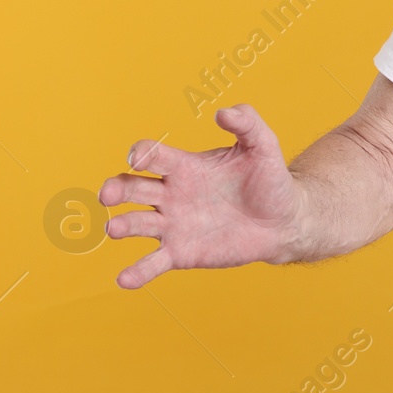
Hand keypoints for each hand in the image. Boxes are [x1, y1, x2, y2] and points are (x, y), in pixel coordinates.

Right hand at [98, 104, 304, 288]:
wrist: (284, 220)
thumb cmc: (269, 179)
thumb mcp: (263, 145)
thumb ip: (246, 122)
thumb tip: (223, 112)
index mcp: (184, 166)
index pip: (154, 156)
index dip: (143, 154)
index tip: (138, 157)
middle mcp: (171, 194)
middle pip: (133, 187)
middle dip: (117, 189)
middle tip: (109, 195)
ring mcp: (173, 225)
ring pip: (136, 223)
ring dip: (122, 225)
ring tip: (115, 229)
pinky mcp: (181, 253)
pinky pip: (153, 262)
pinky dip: (137, 272)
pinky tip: (124, 280)